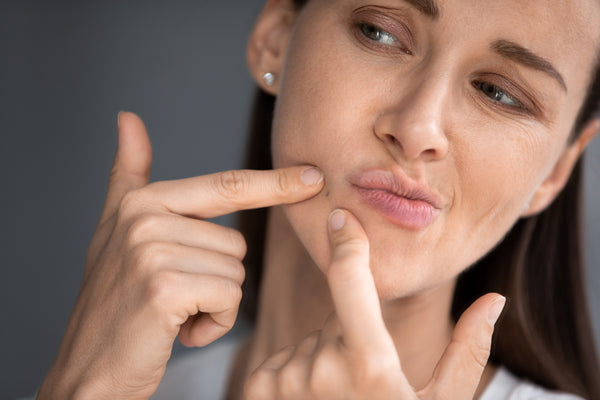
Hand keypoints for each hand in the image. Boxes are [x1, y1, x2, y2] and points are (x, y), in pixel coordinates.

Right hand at [37, 112, 324, 399]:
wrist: (89, 369)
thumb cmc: (113, 304)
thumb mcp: (115, 232)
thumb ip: (128, 176)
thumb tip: (128, 119)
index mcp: (143, 202)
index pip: (227, 186)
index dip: (274, 183)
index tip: (315, 178)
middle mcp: (145, 218)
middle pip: (237, 244)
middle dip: (216, 280)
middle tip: (174, 298)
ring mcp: (153, 250)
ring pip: (236, 274)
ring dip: (214, 305)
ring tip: (173, 314)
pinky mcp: (164, 286)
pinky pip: (230, 299)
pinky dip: (213, 324)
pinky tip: (177, 331)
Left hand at [244, 209, 505, 399]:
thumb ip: (468, 350)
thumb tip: (494, 300)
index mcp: (370, 366)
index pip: (351, 282)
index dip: (348, 245)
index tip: (342, 220)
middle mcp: (320, 370)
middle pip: (336, 320)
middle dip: (350, 336)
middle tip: (364, 380)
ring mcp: (286, 381)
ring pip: (310, 342)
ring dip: (324, 358)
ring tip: (341, 399)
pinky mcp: (259, 389)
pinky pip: (282, 357)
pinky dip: (296, 372)